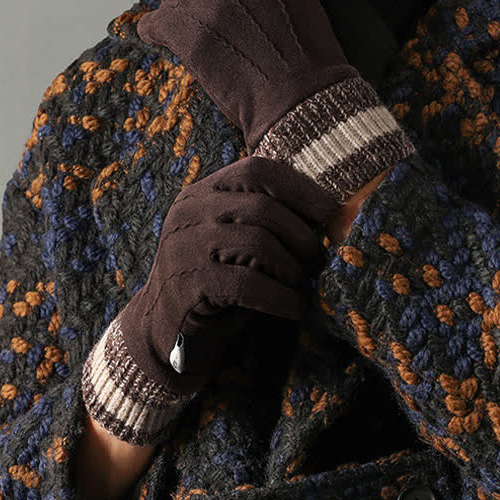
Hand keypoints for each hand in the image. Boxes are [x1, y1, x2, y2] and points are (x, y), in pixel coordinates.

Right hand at [117, 156, 340, 394]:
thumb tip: (334, 214)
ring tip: (305, 286)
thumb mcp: (234, 240)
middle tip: (319, 262)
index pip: (256, 170)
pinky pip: (249, 285)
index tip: (330, 212)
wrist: (165, 330)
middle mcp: (190, 213)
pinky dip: (282, 298)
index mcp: (202, 193)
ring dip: (294, 269)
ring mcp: (186, 248)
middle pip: (262, 208)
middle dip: (302, 236)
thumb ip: (266, 220)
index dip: (300, 188)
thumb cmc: (216, 281)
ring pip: (258, 244)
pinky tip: (296, 308)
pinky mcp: (190, 285)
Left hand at [136, 0, 414, 205]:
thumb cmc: (311, 66)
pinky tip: (160, 40)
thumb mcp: (303, 4)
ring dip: (176, 13)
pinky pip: (156, 24)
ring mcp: (213, 4)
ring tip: (184, 33)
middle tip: (197, 14)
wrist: (302, 104)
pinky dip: (155, 32)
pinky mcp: (190, 35)